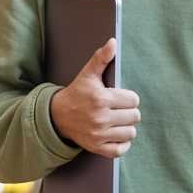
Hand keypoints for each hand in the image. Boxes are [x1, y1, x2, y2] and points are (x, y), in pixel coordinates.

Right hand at [48, 38, 141, 158]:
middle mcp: (100, 118)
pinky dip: (122, 144)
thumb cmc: (77, 93)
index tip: (120, 98)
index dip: (129, 98)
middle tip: (118, 109)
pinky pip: (120, 150)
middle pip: (134, 117)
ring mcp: (99, 134)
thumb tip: (113, 42)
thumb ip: (102, 58)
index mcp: (101, 99)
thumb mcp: (88, 74)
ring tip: (117, 121)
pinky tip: (115, 134)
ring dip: (126, 127)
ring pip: (130, 133)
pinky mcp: (96, 147)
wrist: (57, 116)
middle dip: (128, 112)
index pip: (133, 100)